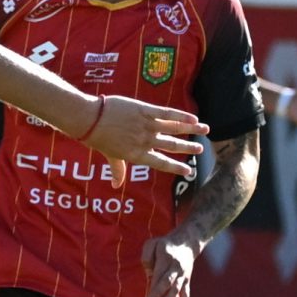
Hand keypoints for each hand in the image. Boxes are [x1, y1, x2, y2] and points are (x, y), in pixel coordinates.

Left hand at [81, 96, 206, 176]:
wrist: (90, 120)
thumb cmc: (98, 139)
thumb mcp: (109, 156)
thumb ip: (118, 170)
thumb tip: (116, 185)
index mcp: (138, 155)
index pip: (162, 163)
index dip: (176, 168)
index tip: (189, 171)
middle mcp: (145, 142)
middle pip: (172, 146)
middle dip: (188, 148)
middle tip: (201, 150)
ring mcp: (146, 125)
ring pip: (174, 128)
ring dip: (192, 130)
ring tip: (205, 130)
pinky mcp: (145, 110)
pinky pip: (166, 113)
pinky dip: (181, 116)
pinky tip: (193, 118)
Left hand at [143, 234, 198, 296]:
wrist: (186, 243)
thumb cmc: (164, 245)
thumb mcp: (152, 244)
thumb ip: (147, 257)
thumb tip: (149, 274)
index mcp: (166, 257)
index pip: (160, 274)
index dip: (154, 286)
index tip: (148, 296)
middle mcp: (176, 267)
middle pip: (168, 282)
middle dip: (159, 294)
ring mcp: (183, 274)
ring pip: (176, 289)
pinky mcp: (187, 280)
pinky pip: (187, 292)